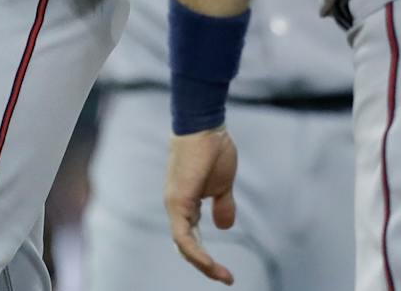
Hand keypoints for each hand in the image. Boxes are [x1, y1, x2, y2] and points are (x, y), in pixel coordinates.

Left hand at [165, 127, 239, 283]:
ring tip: (222, 276)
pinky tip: (208, 263)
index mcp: (185, 204)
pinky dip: (195, 251)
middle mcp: (176, 206)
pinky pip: (183, 234)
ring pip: (184, 244)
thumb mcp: (223, 185)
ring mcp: (175, 203)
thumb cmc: (213, 149)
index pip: (191, 238)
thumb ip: (222, 205)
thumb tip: (225, 227)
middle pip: (186, 246)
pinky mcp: (178, 200)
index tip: (224, 272)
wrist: (205, 125)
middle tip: (225, 278)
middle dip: (205, 266)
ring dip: (202, 264)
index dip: (205, 257)